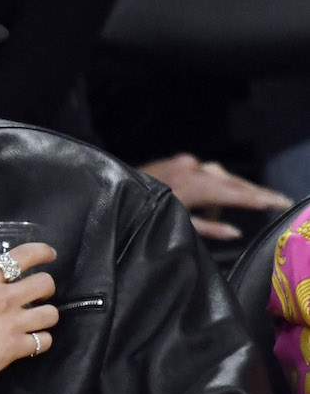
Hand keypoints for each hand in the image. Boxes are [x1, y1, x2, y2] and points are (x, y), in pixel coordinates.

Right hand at [0, 242, 58, 393]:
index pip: (22, 256)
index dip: (42, 252)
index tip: (49, 255)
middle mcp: (3, 298)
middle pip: (45, 284)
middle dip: (46, 289)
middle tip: (37, 296)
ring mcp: (12, 324)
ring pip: (51, 314)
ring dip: (45, 317)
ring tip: (35, 321)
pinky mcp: (15, 348)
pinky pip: (44, 342)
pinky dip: (40, 342)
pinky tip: (30, 343)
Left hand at [139, 153, 291, 239]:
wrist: (110, 189)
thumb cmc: (140, 213)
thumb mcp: (176, 225)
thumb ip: (208, 229)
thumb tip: (236, 232)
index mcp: (193, 185)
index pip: (237, 193)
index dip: (261, 199)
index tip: (282, 203)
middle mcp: (193, 168)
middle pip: (234, 182)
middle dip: (256, 193)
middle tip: (279, 201)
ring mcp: (186, 162)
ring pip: (221, 176)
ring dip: (232, 191)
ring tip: (245, 207)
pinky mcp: (180, 161)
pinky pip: (206, 174)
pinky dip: (213, 187)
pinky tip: (210, 204)